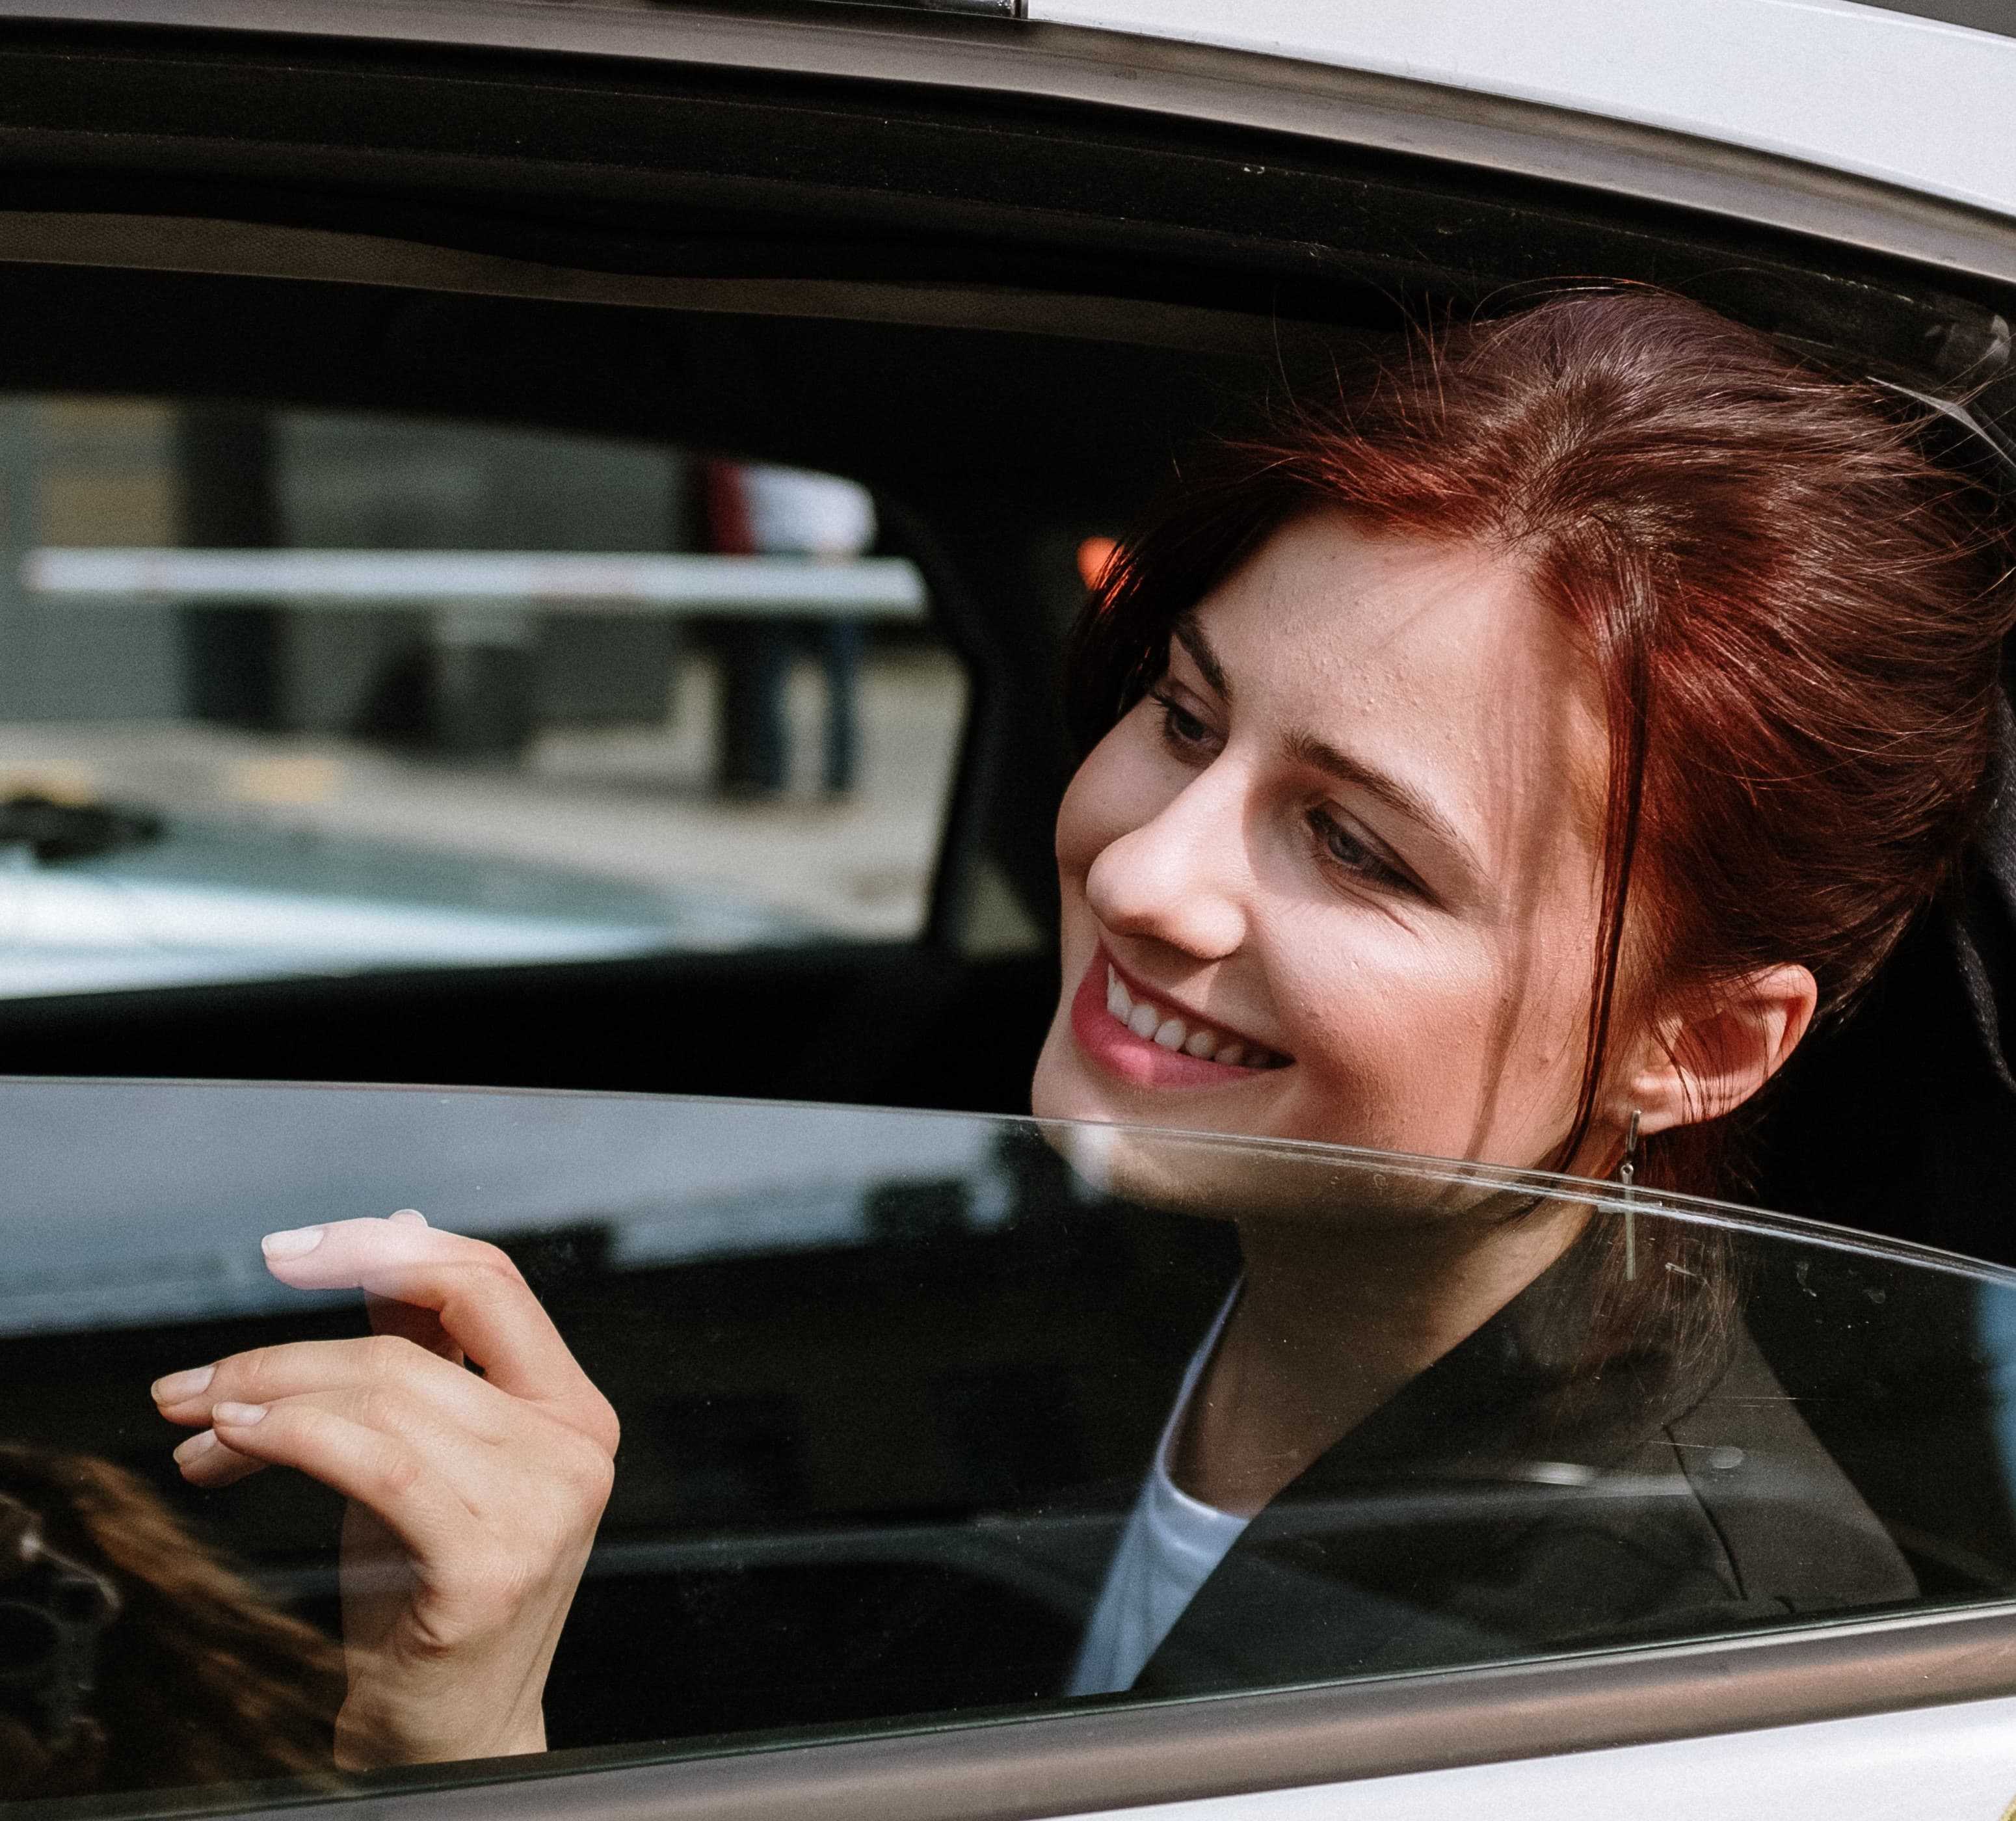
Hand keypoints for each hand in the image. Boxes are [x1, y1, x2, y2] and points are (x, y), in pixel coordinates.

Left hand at [150, 1213, 617, 1768]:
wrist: (452, 1735)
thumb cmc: (433, 1596)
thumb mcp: (427, 1453)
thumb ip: (422, 1350)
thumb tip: (395, 1231)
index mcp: (572, 1408)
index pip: (488, 1282)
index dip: (383, 1250)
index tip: (288, 1252)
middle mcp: (574, 1446)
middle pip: (412, 1347)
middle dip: (283, 1352)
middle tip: (195, 1382)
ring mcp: (542, 1505)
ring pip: (384, 1397)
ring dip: (266, 1397)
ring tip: (200, 1422)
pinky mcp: (488, 1564)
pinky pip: (375, 1462)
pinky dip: (291, 1436)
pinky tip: (234, 1443)